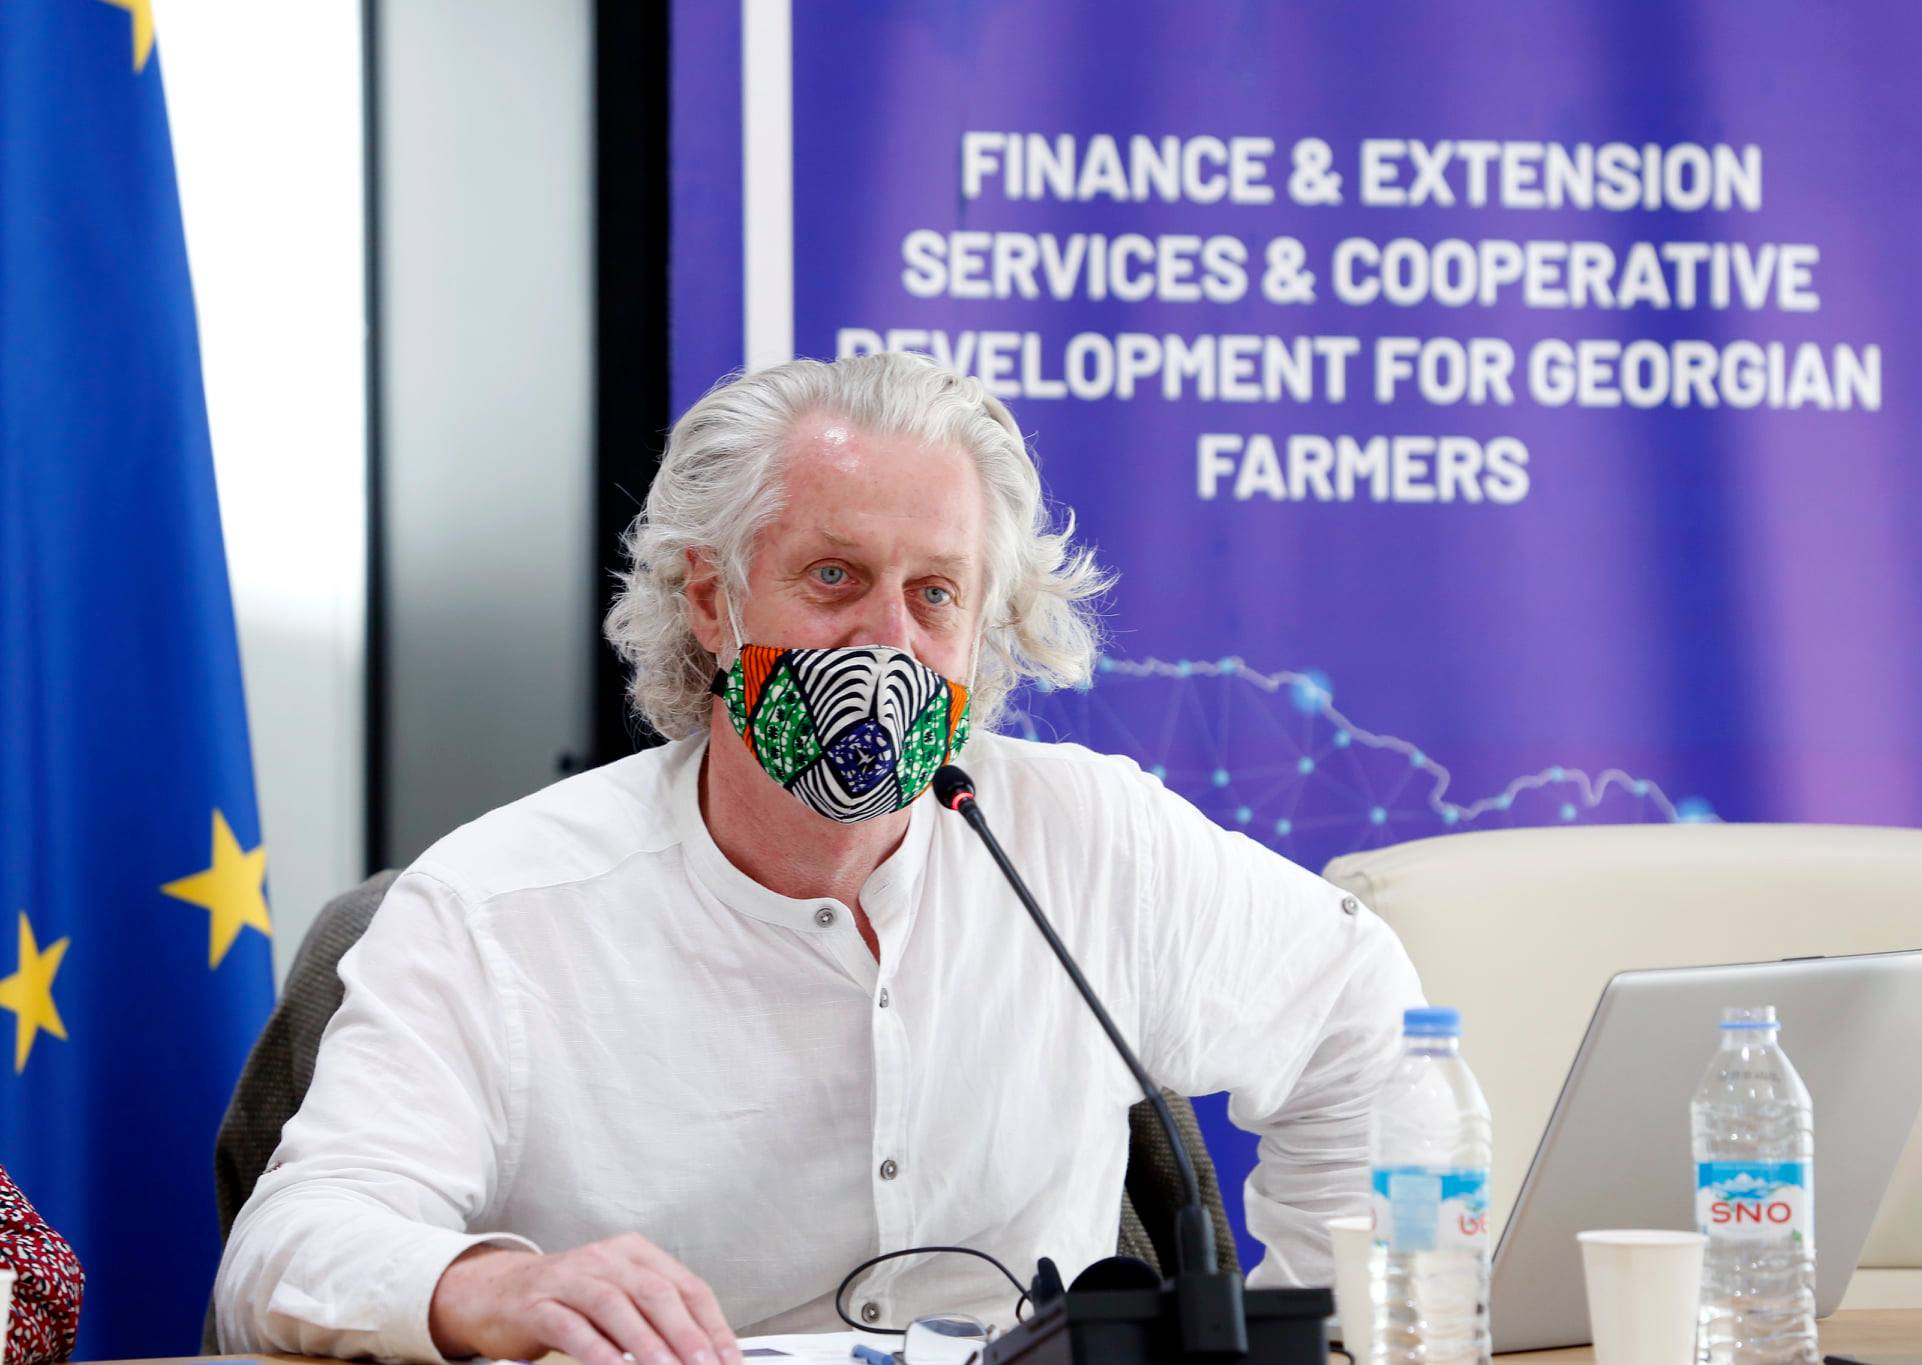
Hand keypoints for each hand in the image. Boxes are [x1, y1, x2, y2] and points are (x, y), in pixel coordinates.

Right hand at [428, 1237, 741, 1364]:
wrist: (497, 1293)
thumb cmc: (569, 1301)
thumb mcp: (618, 1299)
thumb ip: (654, 1320)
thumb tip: (699, 1355)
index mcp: (635, 1253)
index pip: (686, 1286)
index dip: (711, 1325)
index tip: (728, 1359)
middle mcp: (605, 1259)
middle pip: (656, 1293)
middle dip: (686, 1335)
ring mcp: (569, 1278)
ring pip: (616, 1307)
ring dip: (647, 1344)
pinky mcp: (538, 1303)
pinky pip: (573, 1327)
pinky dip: (598, 1351)